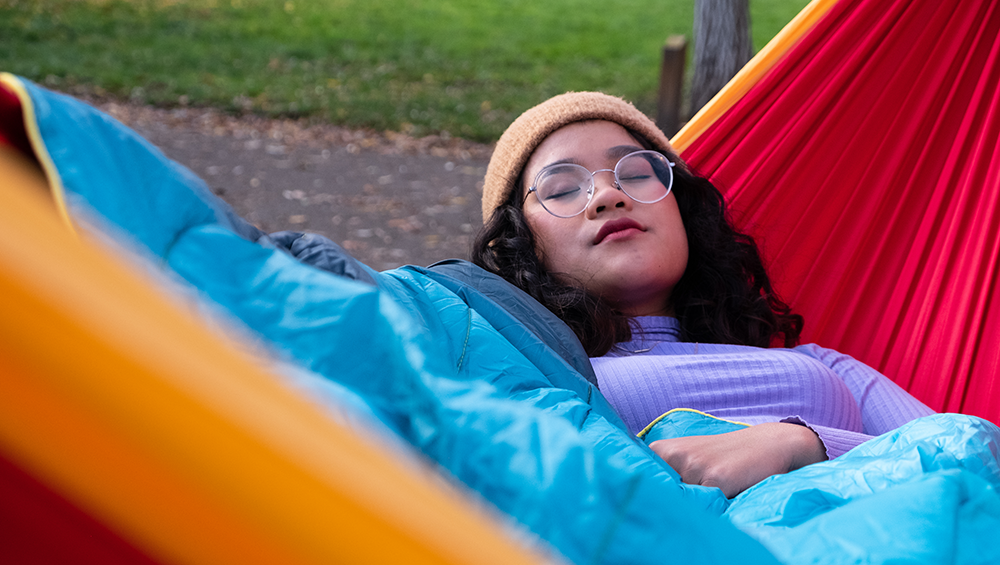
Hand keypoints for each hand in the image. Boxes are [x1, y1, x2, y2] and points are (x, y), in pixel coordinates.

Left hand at [649, 422, 826, 497]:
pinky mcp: (715, 479)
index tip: (642, 506)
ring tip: (713, 494)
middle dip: (669, 505)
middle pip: (660, 496)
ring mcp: (692, 466)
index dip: (648, 498)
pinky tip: (725, 495)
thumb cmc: (725, 456)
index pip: (642, 482)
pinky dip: (712, 508)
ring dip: (693, 508)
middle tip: (687, 502)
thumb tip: (646, 508)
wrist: (767, 444)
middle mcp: (672, 455)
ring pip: (683, 503)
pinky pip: (706, 506)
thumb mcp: (691, 458)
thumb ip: (669, 476)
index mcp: (661, 449)